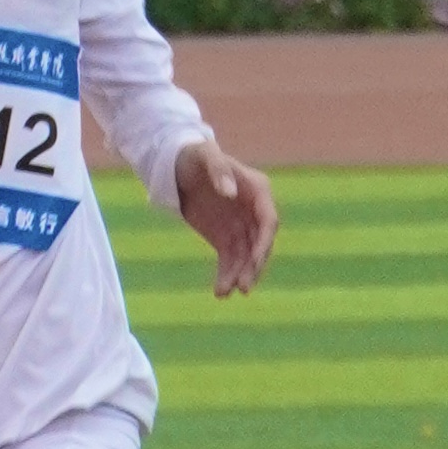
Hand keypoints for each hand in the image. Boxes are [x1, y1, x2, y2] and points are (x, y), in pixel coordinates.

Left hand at [175, 142, 278, 297]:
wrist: (178, 166)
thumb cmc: (195, 155)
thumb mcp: (205, 156)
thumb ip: (219, 170)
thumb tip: (230, 193)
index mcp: (258, 190)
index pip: (269, 220)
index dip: (264, 242)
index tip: (256, 260)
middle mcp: (254, 211)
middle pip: (260, 244)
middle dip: (253, 266)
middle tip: (244, 287)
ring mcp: (240, 226)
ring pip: (245, 257)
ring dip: (238, 276)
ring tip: (224, 293)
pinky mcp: (224, 237)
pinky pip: (229, 260)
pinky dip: (226, 275)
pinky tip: (219, 291)